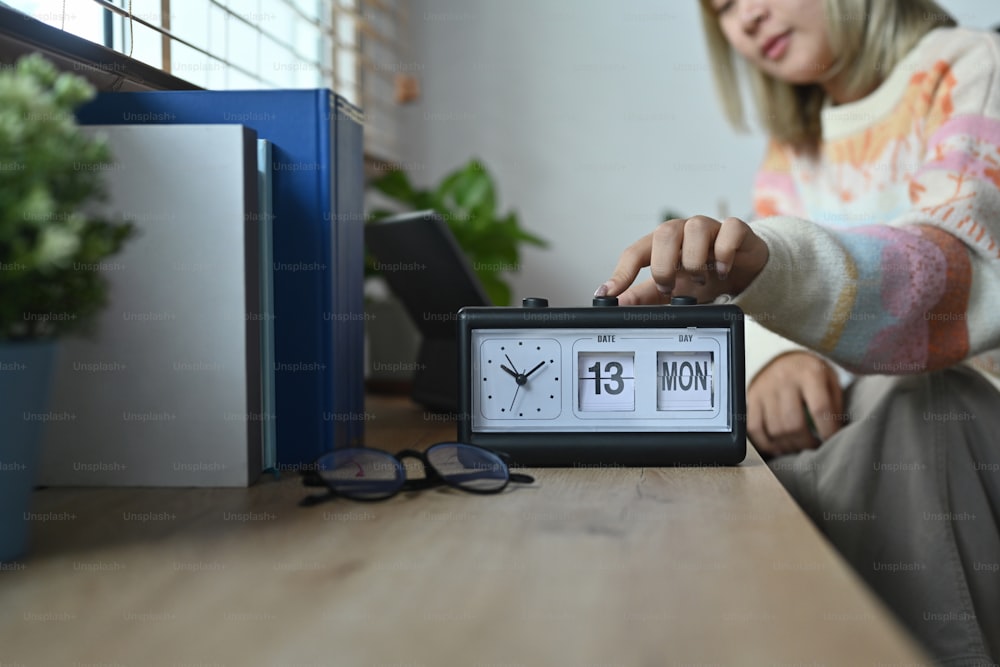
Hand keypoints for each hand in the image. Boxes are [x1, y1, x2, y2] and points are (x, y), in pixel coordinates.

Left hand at [596, 216, 768, 304]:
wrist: (743, 274)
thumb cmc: (704, 277)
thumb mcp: (673, 290)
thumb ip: (644, 296)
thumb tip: (615, 305)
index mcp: (662, 245)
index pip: (635, 252)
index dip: (621, 273)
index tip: (607, 294)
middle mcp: (683, 231)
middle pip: (664, 234)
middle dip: (663, 266)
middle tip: (670, 288)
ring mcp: (710, 228)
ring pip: (696, 228)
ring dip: (694, 260)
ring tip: (700, 280)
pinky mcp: (736, 230)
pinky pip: (729, 231)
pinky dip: (724, 254)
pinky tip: (722, 271)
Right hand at [746, 352, 845, 456]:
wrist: (785, 358)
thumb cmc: (812, 374)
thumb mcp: (831, 381)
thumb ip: (835, 405)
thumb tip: (835, 435)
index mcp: (809, 372)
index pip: (820, 409)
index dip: (827, 431)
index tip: (831, 443)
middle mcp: (784, 378)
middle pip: (794, 424)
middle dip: (806, 444)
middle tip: (814, 448)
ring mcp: (764, 388)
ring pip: (775, 430)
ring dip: (789, 446)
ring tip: (799, 448)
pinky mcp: (751, 397)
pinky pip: (754, 428)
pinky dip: (766, 444)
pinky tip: (778, 447)